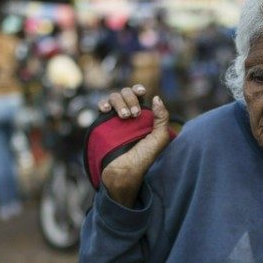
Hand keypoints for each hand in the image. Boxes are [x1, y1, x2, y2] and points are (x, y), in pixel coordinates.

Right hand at [98, 84, 172, 206]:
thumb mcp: (160, 138)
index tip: (142, 92)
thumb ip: (162, 117)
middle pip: (126, 93)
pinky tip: (105, 110)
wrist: (124, 172)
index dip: (138, 90)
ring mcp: (114, 119)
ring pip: (113, 97)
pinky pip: (100, 107)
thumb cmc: (144, 158)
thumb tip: (156, 97)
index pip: (138, 95)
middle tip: (134, 115)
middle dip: (130, 99)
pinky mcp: (102, 124)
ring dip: (119, 102)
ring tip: (124, 118)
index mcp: (143, 117)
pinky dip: (102, 104)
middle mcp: (128, 115)